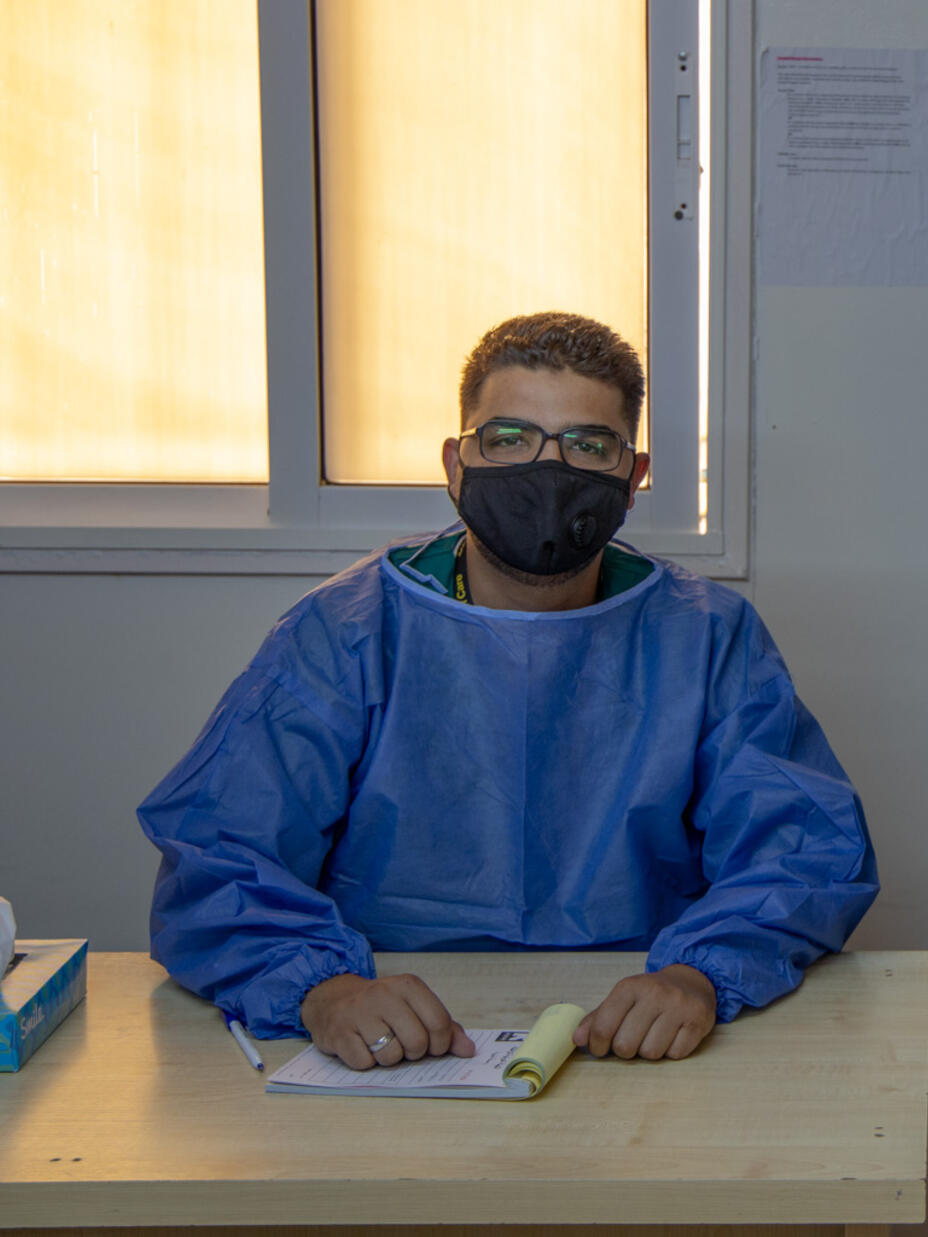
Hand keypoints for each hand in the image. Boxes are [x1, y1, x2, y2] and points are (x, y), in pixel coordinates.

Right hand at [301, 972, 475, 1069]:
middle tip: (402, 1043)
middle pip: (417, 1043)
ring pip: (391, 1057)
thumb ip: (444, 1027)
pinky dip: (365, 1062)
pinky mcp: (339, 1033)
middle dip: (413, 1053)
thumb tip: (468, 1050)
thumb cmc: (381, 1007)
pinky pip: (364, 1064)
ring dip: (388, 1059)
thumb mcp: (413, 1006)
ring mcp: (359, 1013)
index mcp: (408, 985)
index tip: (432, 1046)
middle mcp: (384, 994)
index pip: (439, 1023)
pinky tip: (361, 1046)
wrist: (332, 1000)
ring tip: (380, 1043)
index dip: (441, 1044)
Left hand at [572, 964, 716, 1060]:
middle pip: (625, 1045)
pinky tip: (672, 1036)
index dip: (597, 1045)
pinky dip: (671, 1052)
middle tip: (631, 1041)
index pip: (603, 1027)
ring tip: (652, 1036)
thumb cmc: (650, 995)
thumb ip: (598, 1018)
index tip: (599, 1049)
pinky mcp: (698, 1021)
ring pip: (651, 1053)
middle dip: (625, 1051)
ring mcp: (678, 1007)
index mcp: (629, 986)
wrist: (690, 981)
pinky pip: (675, 1054)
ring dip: (648, 1052)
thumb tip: (577, 1040)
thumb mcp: (622, 998)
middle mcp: (654, 994)